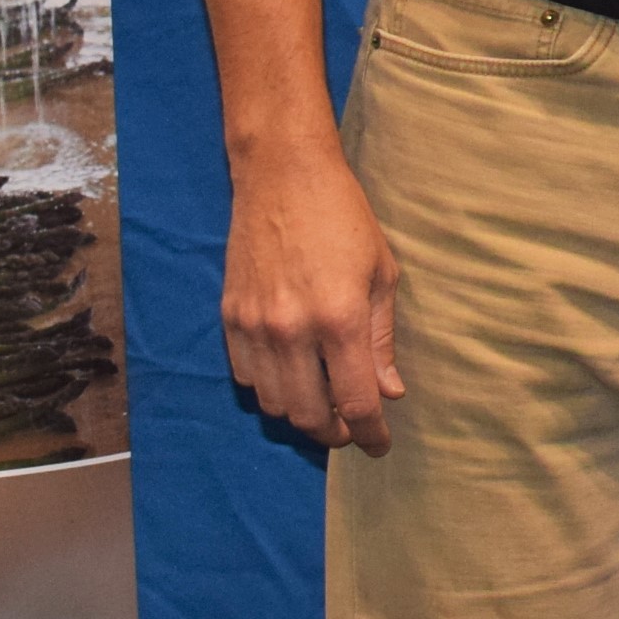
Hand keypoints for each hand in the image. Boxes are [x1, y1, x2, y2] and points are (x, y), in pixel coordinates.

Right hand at [222, 142, 403, 450]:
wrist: (282, 174)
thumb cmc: (342, 217)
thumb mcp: (381, 273)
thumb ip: (381, 341)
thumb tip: (389, 393)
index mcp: (340, 318)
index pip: (355, 402)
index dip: (370, 434)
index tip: (379, 445)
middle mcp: (293, 329)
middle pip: (309, 416)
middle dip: (335, 432)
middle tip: (352, 424)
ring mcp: (255, 325)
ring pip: (273, 404)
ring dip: (301, 413)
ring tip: (323, 399)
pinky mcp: (230, 316)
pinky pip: (246, 377)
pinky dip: (270, 388)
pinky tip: (291, 373)